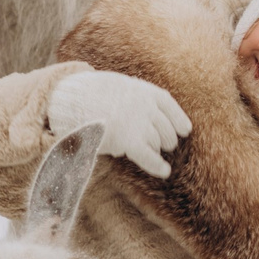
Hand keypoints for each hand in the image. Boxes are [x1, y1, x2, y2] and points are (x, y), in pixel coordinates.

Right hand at [47, 70, 190, 178]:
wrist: (73, 99)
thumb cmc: (88, 95)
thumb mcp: (114, 88)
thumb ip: (130, 98)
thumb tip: (140, 113)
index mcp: (143, 90)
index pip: (168, 105)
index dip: (178, 119)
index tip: (185, 130)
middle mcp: (147, 106)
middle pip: (166, 129)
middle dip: (164, 139)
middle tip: (158, 145)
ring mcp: (140, 123)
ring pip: (156, 143)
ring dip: (152, 149)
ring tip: (139, 150)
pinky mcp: (130, 140)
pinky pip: (149, 156)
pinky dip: (157, 165)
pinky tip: (164, 171)